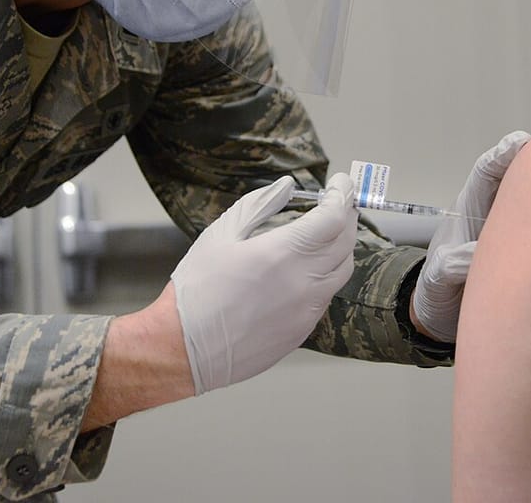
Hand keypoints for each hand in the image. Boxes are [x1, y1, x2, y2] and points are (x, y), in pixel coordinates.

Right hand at [170, 173, 357, 394]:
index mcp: (282, 254)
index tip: (340, 181)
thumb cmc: (197, 289)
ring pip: (342, 271)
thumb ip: (260, 205)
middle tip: (338, 201)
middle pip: (346, 242)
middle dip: (346, 216)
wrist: (184, 349)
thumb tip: (287, 186)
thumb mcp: (221, 234)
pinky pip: (327, 295)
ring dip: (342, 246)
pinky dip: (327, 273)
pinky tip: (308, 266)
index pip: (334, 218)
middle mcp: (303, 282)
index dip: (342, 195)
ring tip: (327, 232)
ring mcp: (307, 310)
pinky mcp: (303, 330)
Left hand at [411, 131, 530, 341]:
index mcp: (468, 210)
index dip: (504, 155)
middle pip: (519, 179)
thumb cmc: (436, 293)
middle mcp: (492, 214)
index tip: (522, 145)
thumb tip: (477, 254)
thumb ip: (453, 264)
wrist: (442, 318)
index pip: (487, 171)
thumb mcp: (438, 280)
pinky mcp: (525, 251)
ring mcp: (510, 231)